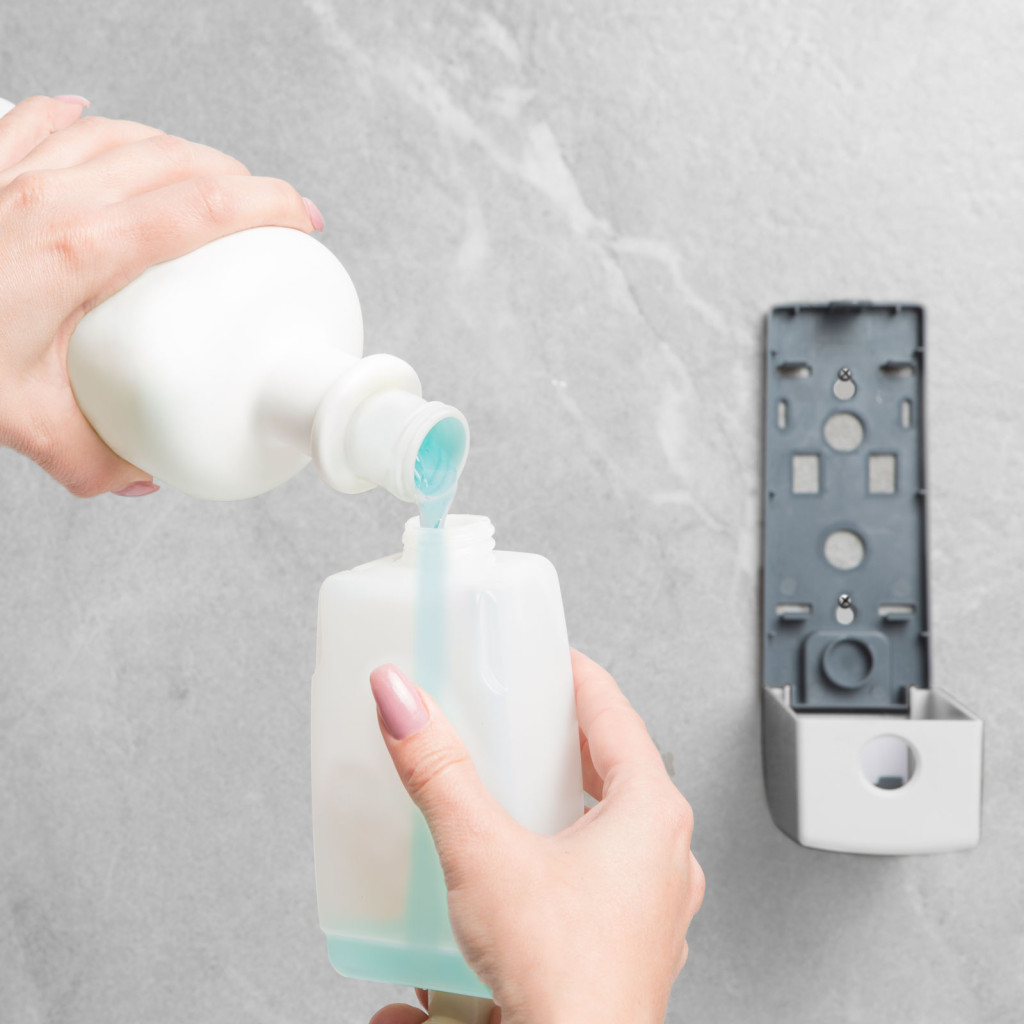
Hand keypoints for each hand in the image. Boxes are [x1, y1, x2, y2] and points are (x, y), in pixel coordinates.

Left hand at [0, 94, 322, 496]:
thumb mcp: (29, 426)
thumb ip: (100, 459)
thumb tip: (146, 474)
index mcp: (78, 252)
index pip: (201, 208)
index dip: (267, 205)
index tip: (303, 218)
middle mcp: (51, 197)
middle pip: (175, 160)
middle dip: (239, 178)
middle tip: (271, 210)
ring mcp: (15, 173)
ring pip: (123, 135)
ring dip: (179, 151)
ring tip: (208, 178)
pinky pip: (47, 121)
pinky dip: (88, 122)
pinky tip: (101, 124)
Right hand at [367, 650, 704, 1023]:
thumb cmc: (563, 980)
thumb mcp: (485, 853)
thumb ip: (439, 771)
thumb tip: (403, 702)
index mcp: (650, 812)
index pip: (613, 710)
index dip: (572, 674)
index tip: (542, 656)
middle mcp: (664, 854)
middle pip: (614, 765)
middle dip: (563, 740)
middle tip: (521, 719)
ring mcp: (653, 902)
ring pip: (612, 824)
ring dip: (567, 800)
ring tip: (518, 791)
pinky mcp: (630, 941)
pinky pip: (603, 875)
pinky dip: (566, 856)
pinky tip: (522, 870)